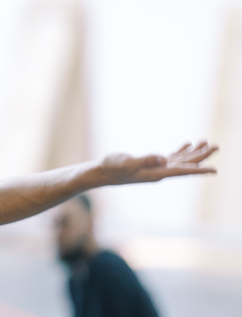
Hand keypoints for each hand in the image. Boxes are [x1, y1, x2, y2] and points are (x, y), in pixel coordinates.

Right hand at [101, 141, 217, 184]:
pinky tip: (186, 145)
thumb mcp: (127, 162)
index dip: (199, 170)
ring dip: (194, 153)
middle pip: (185, 165)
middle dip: (202, 156)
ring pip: (181, 160)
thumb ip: (145, 160)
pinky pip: (171, 158)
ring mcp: (155, 168)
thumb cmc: (111, 167)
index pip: (182, 172)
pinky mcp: (150, 164)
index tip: (215, 170)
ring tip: (206, 142)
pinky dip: (181, 151)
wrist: (100, 173)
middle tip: (216, 146)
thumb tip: (163, 158)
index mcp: (156, 173)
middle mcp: (159, 172)